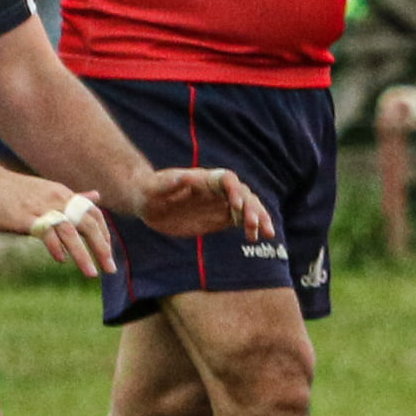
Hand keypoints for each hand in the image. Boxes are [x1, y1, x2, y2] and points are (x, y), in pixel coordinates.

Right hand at [0, 170, 113, 276]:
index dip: (105, 235)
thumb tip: (97, 197)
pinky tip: (61, 260)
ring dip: (83, 255)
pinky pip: (46, 233)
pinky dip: (56, 247)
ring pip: (71, 232)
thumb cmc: (15, 190)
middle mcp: (57, 199)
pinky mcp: (25, 217)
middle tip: (110, 269)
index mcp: (64, 194)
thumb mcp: (49, 190)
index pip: (94, 215)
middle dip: (102, 248)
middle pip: (88, 224)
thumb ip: (74, 198)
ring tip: (91, 273)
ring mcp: (41, 207)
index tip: (108, 253)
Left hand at [135, 167, 275, 241]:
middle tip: (255, 226)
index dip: (234, 190)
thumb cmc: (148, 191)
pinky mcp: (220, 216)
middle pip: (242, 194)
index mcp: (203, 179)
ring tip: (267, 234)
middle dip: (251, 208)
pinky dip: (251, 227)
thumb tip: (183, 177)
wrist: (148, 201)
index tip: (236, 206)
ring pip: (247, 207)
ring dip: (258, 218)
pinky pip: (241, 219)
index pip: (226, 180)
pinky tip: (256, 238)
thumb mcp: (153, 187)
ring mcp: (220, 202)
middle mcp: (216, 189)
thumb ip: (167, 183)